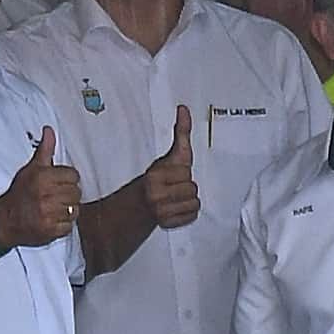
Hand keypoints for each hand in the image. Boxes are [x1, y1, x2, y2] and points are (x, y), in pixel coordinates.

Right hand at [0, 137, 85, 250]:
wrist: (3, 220)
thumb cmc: (19, 193)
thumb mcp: (31, 168)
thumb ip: (45, 150)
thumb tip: (49, 131)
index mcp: (43, 177)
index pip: (73, 176)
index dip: (67, 179)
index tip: (58, 183)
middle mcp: (46, 195)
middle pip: (76, 192)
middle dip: (68, 194)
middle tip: (56, 196)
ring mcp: (48, 214)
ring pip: (75, 209)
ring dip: (67, 210)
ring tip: (55, 208)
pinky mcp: (50, 230)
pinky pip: (69, 225)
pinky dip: (63, 224)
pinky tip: (53, 219)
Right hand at [135, 112, 200, 230]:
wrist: (139, 205)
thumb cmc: (156, 179)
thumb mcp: (168, 155)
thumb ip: (180, 133)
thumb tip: (184, 110)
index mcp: (154, 176)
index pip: (185, 171)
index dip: (181, 172)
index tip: (172, 174)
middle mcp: (156, 194)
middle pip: (192, 187)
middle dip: (185, 186)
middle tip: (173, 186)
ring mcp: (161, 211)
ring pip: (194, 202)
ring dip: (188, 200)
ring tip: (176, 197)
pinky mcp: (168, 224)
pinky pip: (192, 215)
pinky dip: (187, 213)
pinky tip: (177, 208)